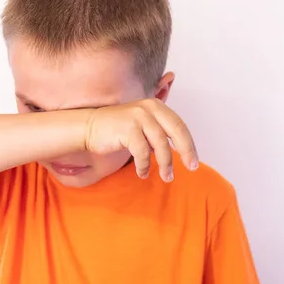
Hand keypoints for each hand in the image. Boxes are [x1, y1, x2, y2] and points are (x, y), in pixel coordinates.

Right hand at [84, 98, 198, 181]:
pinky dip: (145, 165)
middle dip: (186, 152)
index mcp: (156, 106)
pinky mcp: (128, 129)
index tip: (194, 161)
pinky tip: (143, 173)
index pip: (179, 125)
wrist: (89, 127)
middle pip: (176, 131)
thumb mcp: (142, 125)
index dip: (189, 144)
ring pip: (161, 145)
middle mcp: (149, 107)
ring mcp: (138, 117)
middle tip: (192, 168)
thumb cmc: (117, 130)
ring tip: (167, 177)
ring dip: (166, 164)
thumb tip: (181, 149)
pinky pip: (143, 153)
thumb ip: (159, 130)